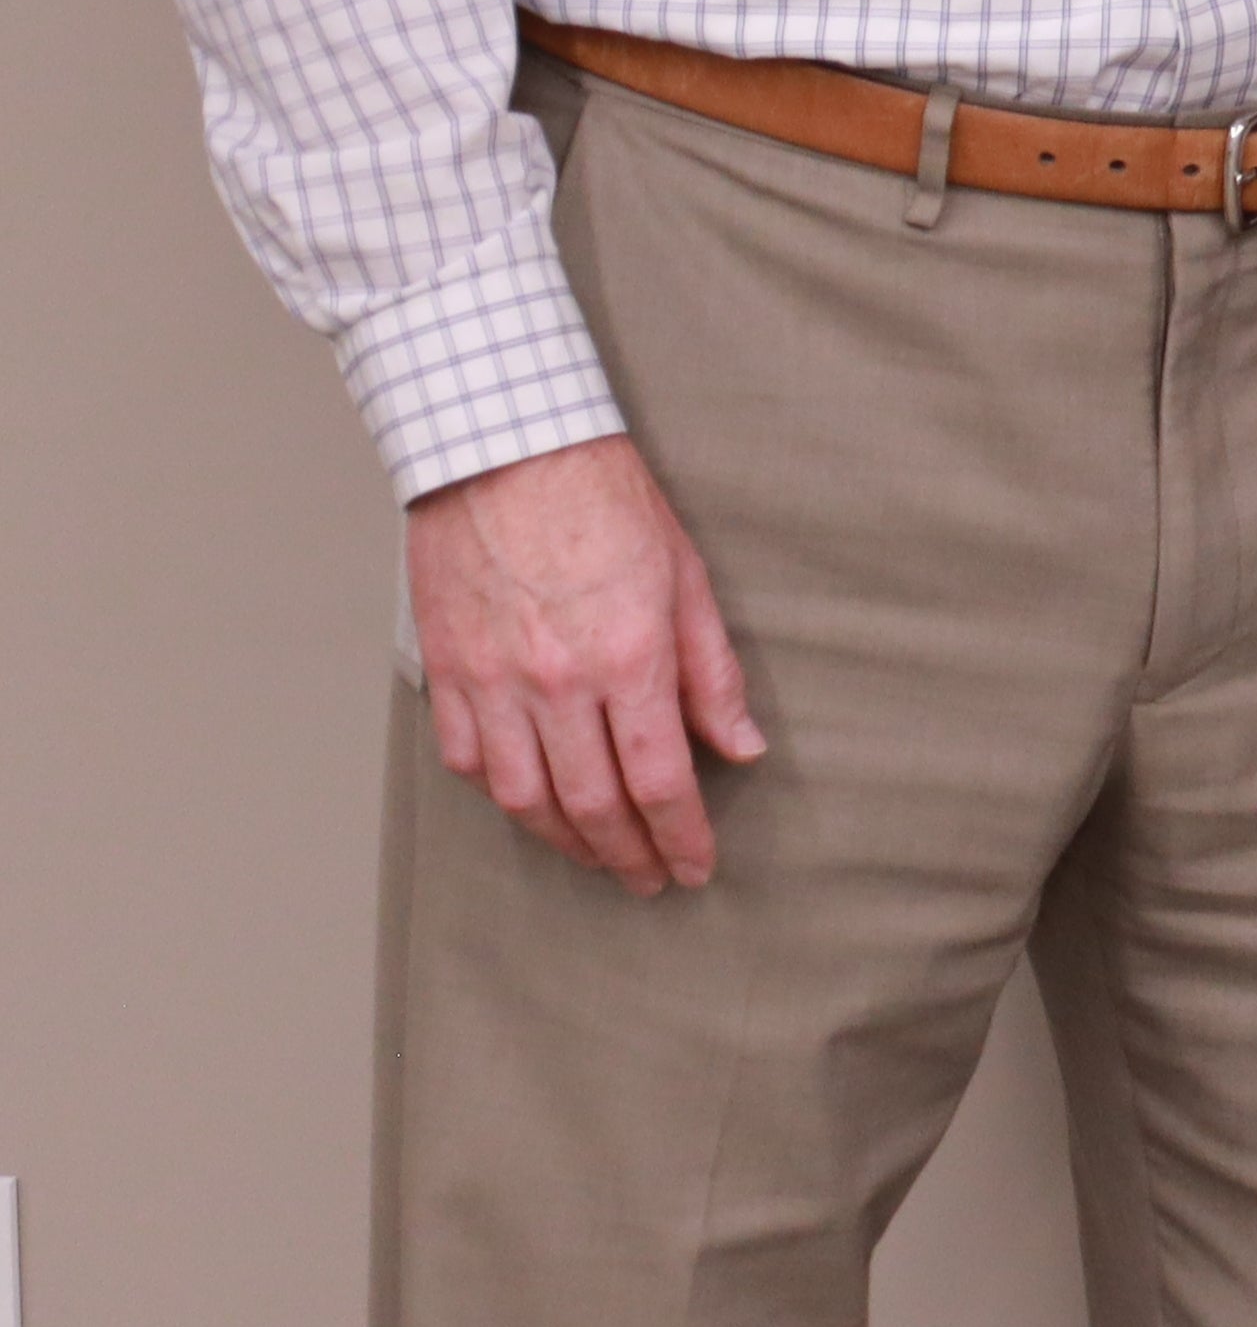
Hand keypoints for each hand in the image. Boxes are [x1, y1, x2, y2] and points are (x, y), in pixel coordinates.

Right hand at [405, 434, 762, 893]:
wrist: (503, 448)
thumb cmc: (605, 500)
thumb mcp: (687, 578)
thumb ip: (712, 673)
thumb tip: (741, 747)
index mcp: (627, 657)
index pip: (661, 779)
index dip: (682, 836)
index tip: (697, 866)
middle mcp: (555, 682)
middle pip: (592, 804)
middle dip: (628, 855)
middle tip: (653, 879)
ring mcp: (491, 680)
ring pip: (523, 798)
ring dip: (564, 843)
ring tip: (598, 858)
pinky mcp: (445, 669)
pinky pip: (467, 760)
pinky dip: (501, 796)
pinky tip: (531, 806)